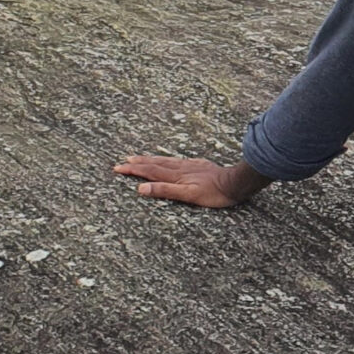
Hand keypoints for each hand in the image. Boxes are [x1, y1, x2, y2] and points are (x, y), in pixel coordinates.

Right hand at [111, 153, 267, 208]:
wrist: (235, 183)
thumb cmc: (213, 193)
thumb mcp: (188, 195)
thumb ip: (165, 190)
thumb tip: (142, 189)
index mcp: (176, 176)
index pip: (149, 171)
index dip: (133, 170)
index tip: (119, 167)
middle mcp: (180, 168)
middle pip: (155, 164)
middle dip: (138, 163)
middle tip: (123, 160)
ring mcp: (190, 165)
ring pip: (165, 161)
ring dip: (150, 160)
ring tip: (139, 157)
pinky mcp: (199, 165)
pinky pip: (177, 160)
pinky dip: (166, 160)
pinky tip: (168, 160)